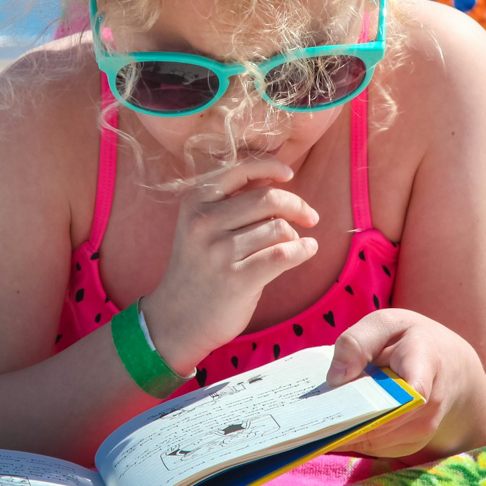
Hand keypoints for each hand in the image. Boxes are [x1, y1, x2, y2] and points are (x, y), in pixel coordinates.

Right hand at [144, 159, 319, 373]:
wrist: (176, 318)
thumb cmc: (198, 268)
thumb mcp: (199, 226)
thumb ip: (230, 201)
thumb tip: (273, 178)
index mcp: (195, 201)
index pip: (241, 170)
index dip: (271, 167)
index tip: (288, 175)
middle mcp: (204, 222)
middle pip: (269, 198)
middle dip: (297, 206)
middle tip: (309, 217)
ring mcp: (219, 251)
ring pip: (279, 228)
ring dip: (294, 235)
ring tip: (291, 246)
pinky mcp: (237, 279)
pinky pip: (283, 254)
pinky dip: (303, 250)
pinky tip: (307, 250)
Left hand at [324, 309, 483, 457]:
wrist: (452, 370)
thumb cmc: (413, 341)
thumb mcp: (388, 324)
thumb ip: (359, 341)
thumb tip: (335, 378)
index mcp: (425, 362)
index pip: (415, 389)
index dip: (386, 402)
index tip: (347, 396)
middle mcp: (430, 403)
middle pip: (381, 421)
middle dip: (344, 418)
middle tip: (307, 415)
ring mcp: (423, 429)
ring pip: (373, 439)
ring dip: (342, 431)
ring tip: (312, 421)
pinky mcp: (411, 444)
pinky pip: (373, 447)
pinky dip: (350, 437)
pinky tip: (331, 425)